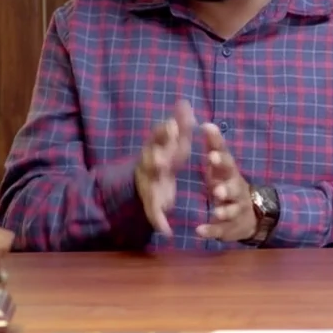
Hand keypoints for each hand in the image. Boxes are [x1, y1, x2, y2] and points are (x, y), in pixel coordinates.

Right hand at [135, 100, 195, 234]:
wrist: (148, 180)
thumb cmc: (166, 156)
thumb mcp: (175, 141)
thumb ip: (180, 122)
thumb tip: (184, 101)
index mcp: (156, 149)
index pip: (158, 138)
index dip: (164, 133)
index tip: (173, 125)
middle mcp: (149, 166)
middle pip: (151, 162)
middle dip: (156, 160)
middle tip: (162, 159)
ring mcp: (149, 185)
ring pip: (150, 190)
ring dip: (156, 195)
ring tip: (165, 203)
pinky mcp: (152, 203)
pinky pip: (154, 214)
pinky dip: (159, 222)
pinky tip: (167, 231)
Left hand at [195, 122, 256, 241]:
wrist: (251, 215)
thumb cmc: (229, 185)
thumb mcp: (222, 167)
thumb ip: (214, 147)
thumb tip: (206, 124)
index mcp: (231, 174)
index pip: (227, 161)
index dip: (220, 153)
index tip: (211, 149)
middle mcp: (236, 191)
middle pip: (234, 187)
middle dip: (226, 187)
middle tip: (217, 187)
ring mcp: (235, 210)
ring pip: (231, 210)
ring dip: (224, 210)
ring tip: (216, 211)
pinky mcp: (229, 227)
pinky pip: (220, 230)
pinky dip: (211, 231)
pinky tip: (200, 231)